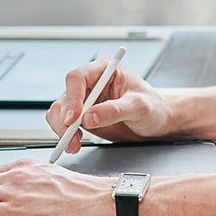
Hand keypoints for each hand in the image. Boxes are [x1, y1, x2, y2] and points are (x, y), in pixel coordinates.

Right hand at [45, 60, 174, 154]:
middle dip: (65, 119)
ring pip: (59, 110)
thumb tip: (89, 117)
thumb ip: (115, 110)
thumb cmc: (153, 107)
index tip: (74, 118)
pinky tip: (74, 143)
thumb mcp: (140, 107)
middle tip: (72, 137)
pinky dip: (64, 134)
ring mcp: (84, 99)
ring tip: (74, 145)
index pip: (79, 77)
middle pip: (65, 96)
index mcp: (105, 70)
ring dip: (62, 129)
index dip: (73, 97)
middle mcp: (91, 82)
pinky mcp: (81, 115)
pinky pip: (62, 122)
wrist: (155, 121)